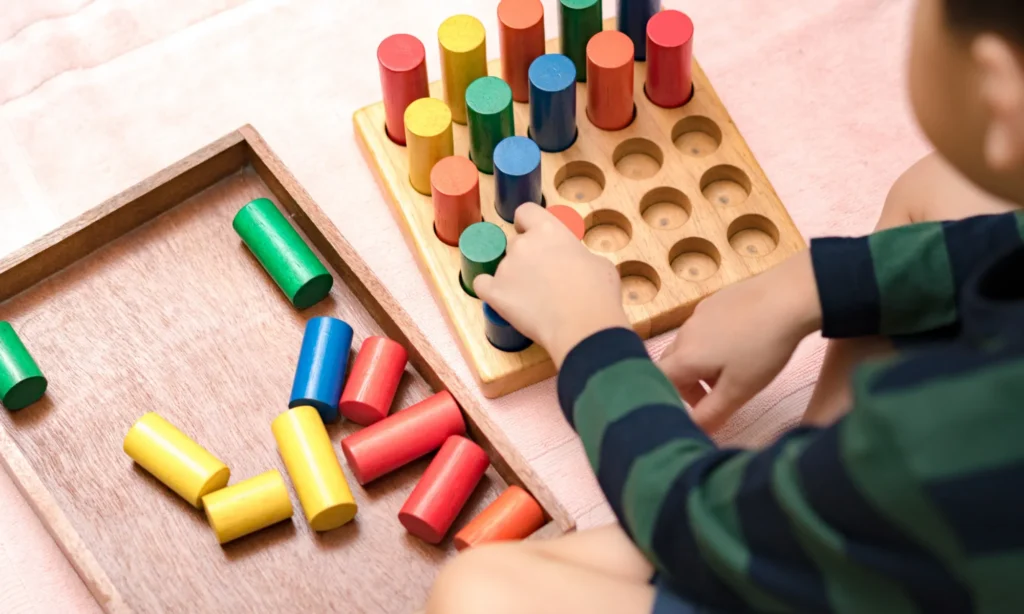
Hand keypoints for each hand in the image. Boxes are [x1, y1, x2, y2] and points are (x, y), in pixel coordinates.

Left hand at [473, 203, 629, 367]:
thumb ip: (575, 254)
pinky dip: (491, 290)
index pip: (525, 212)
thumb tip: (572, 262)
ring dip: (514, 277)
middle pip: (515, 243)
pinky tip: (503, 298)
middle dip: (526, 257)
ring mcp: (506, 268)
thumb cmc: (597, 293)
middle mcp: (522, 244)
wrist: (583, 325)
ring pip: (504, 267)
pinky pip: (482, 285)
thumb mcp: (596, 262)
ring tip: (533, 299)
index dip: (528, 223)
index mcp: (548, 230)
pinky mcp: (495, 292)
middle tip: (542, 277)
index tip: (533, 234)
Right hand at [659, 250, 821, 431]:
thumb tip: (691, 431)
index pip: (658, 382)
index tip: (695, 409)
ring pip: (688, 346)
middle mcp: (684, 334)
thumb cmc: (762, 348)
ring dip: (700, 365)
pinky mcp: (714, 301)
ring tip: (734, 370)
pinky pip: (703, 328)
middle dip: (686, 385)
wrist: (788, 295)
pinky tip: (742, 343)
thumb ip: (711, 414)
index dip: (668, 399)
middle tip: (717, 395)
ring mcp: (698, 314)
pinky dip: (712, 343)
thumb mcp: (739, 390)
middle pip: (671, 365)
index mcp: (684, 358)